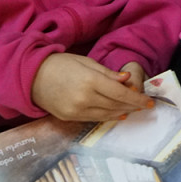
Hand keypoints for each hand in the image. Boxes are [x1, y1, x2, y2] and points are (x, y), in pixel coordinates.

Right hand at [31, 53, 153, 122]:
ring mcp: (76, 110)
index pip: (121, 94)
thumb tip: (127, 79)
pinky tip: (117, 114)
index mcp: (90, 81)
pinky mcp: (69, 118)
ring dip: (122, 112)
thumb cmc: (61, 64)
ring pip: (106, 114)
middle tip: (144, 105)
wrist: (31, 77)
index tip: (149, 102)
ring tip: (133, 109)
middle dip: (132, 106)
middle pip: (116, 106)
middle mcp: (84, 99)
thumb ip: (108, 73)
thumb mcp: (87, 62)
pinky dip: (108, 117)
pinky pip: (94, 119)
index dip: (137, 99)